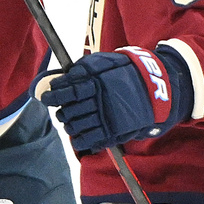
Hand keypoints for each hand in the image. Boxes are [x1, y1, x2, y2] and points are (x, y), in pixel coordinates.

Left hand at [32, 47, 191, 154]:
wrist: (157, 87)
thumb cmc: (128, 72)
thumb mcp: (106, 63)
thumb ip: (85, 68)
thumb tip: (66, 76)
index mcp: (95, 83)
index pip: (67, 91)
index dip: (54, 95)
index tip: (47, 96)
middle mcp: (98, 101)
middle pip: (69, 110)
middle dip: (62, 112)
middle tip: (60, 111)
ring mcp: (105, 118)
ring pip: (76, 126)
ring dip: (69, 125)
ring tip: (69, 123)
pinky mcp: (113, 132)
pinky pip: (90, 140)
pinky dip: (80, 140)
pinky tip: (77, 137)